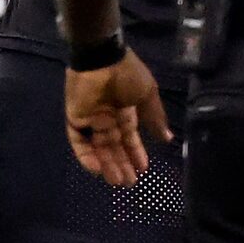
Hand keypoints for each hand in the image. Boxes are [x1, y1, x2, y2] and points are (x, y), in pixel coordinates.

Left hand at [65, 52, 170, 187]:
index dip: (136, 152)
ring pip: (99, 147)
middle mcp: (108, 117)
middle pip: (115, 145)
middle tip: (129, 183)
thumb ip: (155, 117)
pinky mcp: (75, 118)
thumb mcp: (147, 95)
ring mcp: (91, 118)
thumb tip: (168, 138)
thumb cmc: (128, 74)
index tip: (143, 169)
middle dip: (122, 163)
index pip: (130, 136)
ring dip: (108, 164)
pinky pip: (80, 141)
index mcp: (126, 109)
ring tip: (118, 181)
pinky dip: (87, 156)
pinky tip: (98, 169)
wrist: (102, 59)